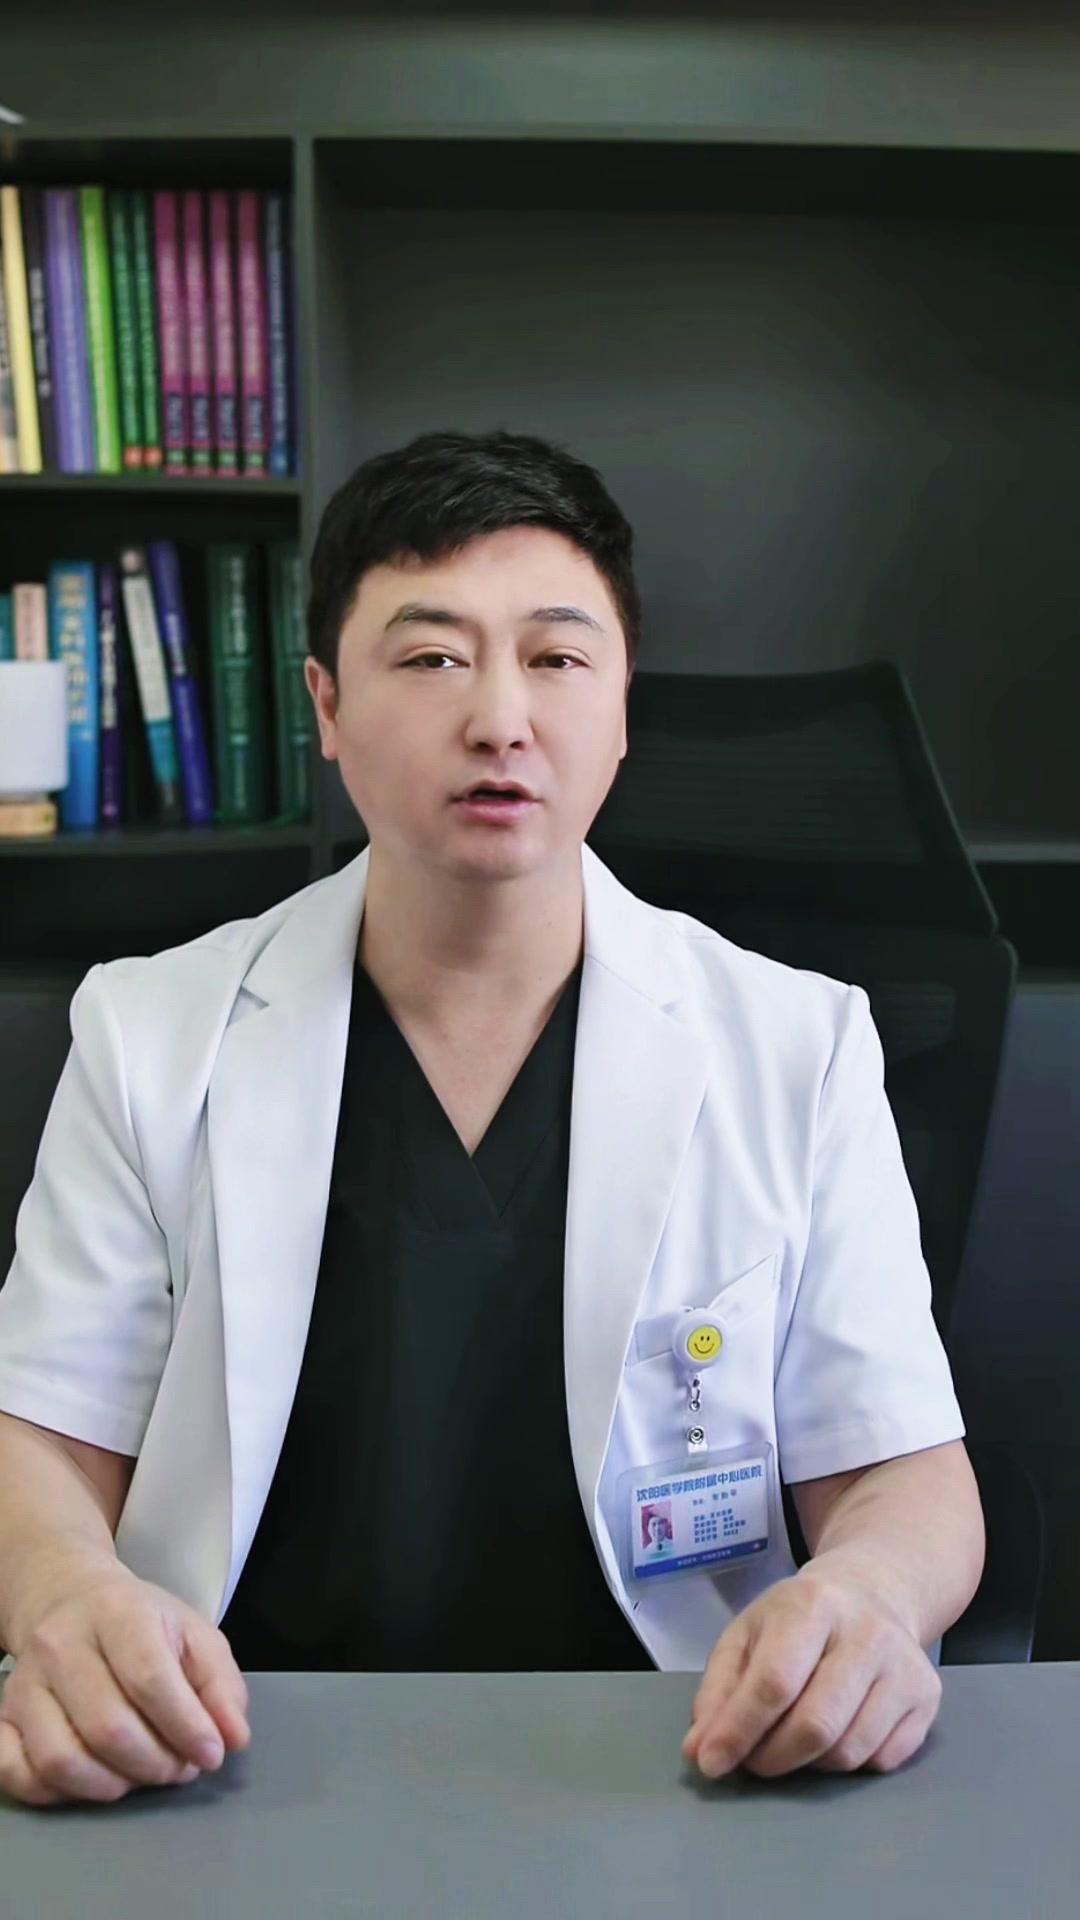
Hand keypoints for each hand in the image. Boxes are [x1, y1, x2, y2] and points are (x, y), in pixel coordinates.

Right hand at [0, 1568, 249, 1806]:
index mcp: (117, 1612)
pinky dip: (56, 1794)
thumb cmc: (140, 1621)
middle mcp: (62, 1644)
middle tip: (180, 1768)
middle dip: (155, 1764)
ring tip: (142, 1774)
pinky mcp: (1, 1715)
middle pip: (107, 1727)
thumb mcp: (194, 1634)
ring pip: (60, 1759)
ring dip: (112, 1785)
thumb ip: (221, 1685)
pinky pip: (15, 1772)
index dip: (186, 1727)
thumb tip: (233, 1739)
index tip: (212, 1754)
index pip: (149, 1679)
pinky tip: (94, 1780)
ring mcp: (25, 1683)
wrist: (68, 1597)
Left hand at [681, 1555, 941, 1778]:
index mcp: (813, 1603)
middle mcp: (867, 1632)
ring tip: (790, 1742)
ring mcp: (905, 1666)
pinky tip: (834, 1734)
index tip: (711, 1762)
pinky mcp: (928, 1697)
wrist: (874, 1589)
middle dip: (772, 1757)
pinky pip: (881, 1761)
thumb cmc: (799, 1617)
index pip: (774, 1681)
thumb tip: (699, 1751)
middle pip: (816, 1724)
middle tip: (752, 1760)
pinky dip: (847, 1764)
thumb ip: (718, 1690)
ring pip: (848, 1751)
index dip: (739, 1729)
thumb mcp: (748, 1633)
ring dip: (807, 1765)